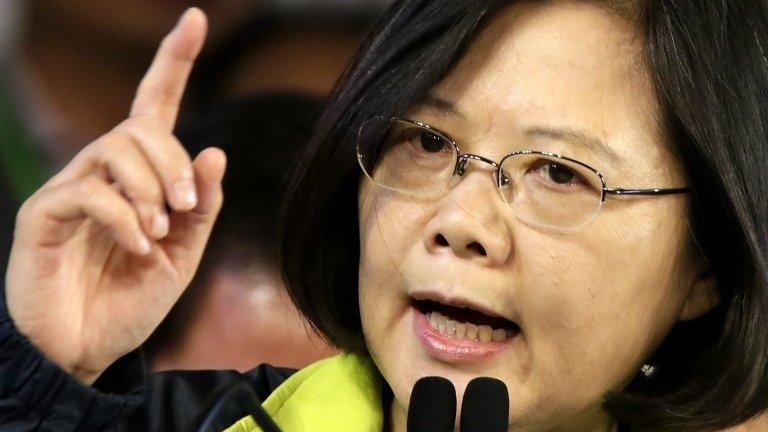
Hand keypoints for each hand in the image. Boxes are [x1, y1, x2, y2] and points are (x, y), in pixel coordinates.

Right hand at [4, 8, 224, 383]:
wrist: (87, 348)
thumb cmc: (132, 299)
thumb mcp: (184, 254)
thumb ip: (201, 207)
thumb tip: (215, 151)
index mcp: (140, 177)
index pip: (155, 106)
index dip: (174, 62)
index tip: (196, 19)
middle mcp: (103, 172)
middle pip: (140, 127)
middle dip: (173, 162)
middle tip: (186, 206)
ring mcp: (70, 189)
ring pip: (114, 149)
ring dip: (150, 188)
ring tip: (159, 232)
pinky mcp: (44, 213)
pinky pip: (88, 190)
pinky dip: (124, 217)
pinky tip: (138, 246)